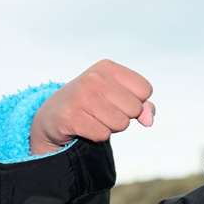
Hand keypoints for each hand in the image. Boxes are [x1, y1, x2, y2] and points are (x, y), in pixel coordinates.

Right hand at [30, 59, 154, 154]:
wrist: (54, 115)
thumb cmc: (93, 104)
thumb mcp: (119, 97)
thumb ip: (143, 106)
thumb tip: (149, 120)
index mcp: (108, 68)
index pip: (145, 90)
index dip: (137, 101)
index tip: (117, 100)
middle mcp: (94, 78)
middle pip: (134, 109)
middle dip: (124, 116)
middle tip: (103, 111)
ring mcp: (81, 96)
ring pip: (121, 124)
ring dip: (111, 127)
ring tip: (94, 118)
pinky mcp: (70, 117)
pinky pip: (103, 135)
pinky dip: (97, 135)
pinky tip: (85, 126)